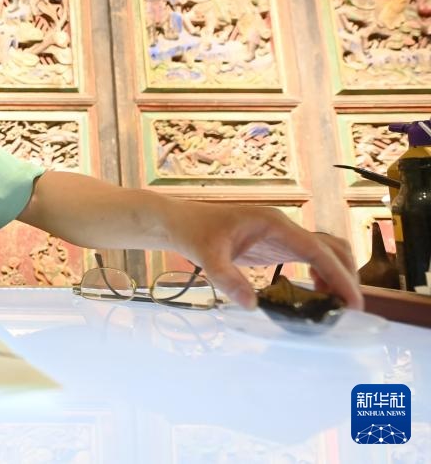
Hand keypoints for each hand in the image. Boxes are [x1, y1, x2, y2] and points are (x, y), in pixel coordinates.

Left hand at [165, 201, 362, 309]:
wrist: (179, 222)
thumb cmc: (193, 233)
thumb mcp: (206, 256)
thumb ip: (227, 279)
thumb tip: (252, 305)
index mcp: (274, 224)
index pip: (317, 250)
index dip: (339, 275)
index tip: (353, 301)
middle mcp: (283, 226)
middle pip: (330, 247)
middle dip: (345, 275)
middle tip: (349, 309)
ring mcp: (280, 234)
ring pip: (323, 251)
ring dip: (335, 274)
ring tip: (335, 306)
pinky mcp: (274, 244)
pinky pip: (307, 257)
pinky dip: (319, 274)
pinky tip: (314, 295)